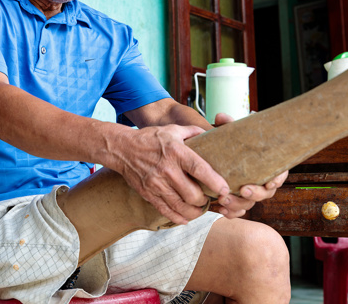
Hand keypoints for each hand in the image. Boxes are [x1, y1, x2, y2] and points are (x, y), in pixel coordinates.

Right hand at [115, 124, 230, 225]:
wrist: (122, 148)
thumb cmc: (150, 138)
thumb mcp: (172, 129)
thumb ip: (193, 131)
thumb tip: (211, 134)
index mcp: (176, 152)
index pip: (200, 170)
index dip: (215, 182)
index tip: (225, 190)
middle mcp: (167, 170)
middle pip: (193, 194)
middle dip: (205, 200)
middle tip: (210, 198)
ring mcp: (157, 184)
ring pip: (181, 206)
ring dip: (195, 211)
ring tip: (200, 208)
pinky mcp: (148, 193)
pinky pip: (166, 211)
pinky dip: (179, 218)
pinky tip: (186, 218)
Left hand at [211, 112, 287, 218]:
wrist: (226, 153)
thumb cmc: (238, 142)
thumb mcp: (235, 132)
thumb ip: (229, 124)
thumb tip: (220, 117)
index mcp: (269, 166)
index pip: (280, 175)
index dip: (277, 180)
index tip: (270, 182)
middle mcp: (263, 183)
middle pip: (265, 194)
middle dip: (255, 194)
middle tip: (242, 190)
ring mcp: (251, 193)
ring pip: (250, 205)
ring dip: (238, 204)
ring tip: (224, 200)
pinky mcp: (239, 201)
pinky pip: (238, 211)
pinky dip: (231, 213)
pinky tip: (222, 211)